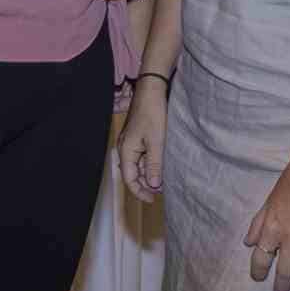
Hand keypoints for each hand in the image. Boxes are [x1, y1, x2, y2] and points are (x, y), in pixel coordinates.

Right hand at [117, 77, 167, 201]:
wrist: (152, 91)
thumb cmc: (153, 114)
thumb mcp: (156, 142)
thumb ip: (154, 165)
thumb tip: (152, 185)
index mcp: (126, 150)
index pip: (129, 179)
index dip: (140, 191)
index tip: (152, 199)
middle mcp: (126, 148)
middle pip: (133, 173)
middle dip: (146, 184)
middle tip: (161, 191)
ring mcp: (132, 142)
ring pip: (138, 164)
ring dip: (149, 173)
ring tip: (164, 180)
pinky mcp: (139, 136)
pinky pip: (142, 155)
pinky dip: (151, 163)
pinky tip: (162, 165)